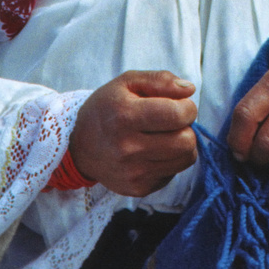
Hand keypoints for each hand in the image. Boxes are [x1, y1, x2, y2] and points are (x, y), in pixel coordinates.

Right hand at [69, 70, 197, 196]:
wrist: (79, 146)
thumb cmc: (108, 108)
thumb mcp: (127, 82)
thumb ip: (160, 80)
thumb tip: (189, 89)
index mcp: (125, 116)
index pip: (177, 115)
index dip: (188, 107)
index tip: (180, 104)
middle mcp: (128, 148)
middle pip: (186, 141)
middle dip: (187, 127)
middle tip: (173, 121)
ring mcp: (132, 172)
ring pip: (185, 159)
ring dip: (182, 144)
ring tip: (164, 135)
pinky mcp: (137, 188)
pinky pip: (173, 173)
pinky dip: (170, 160)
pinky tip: (153, 151)